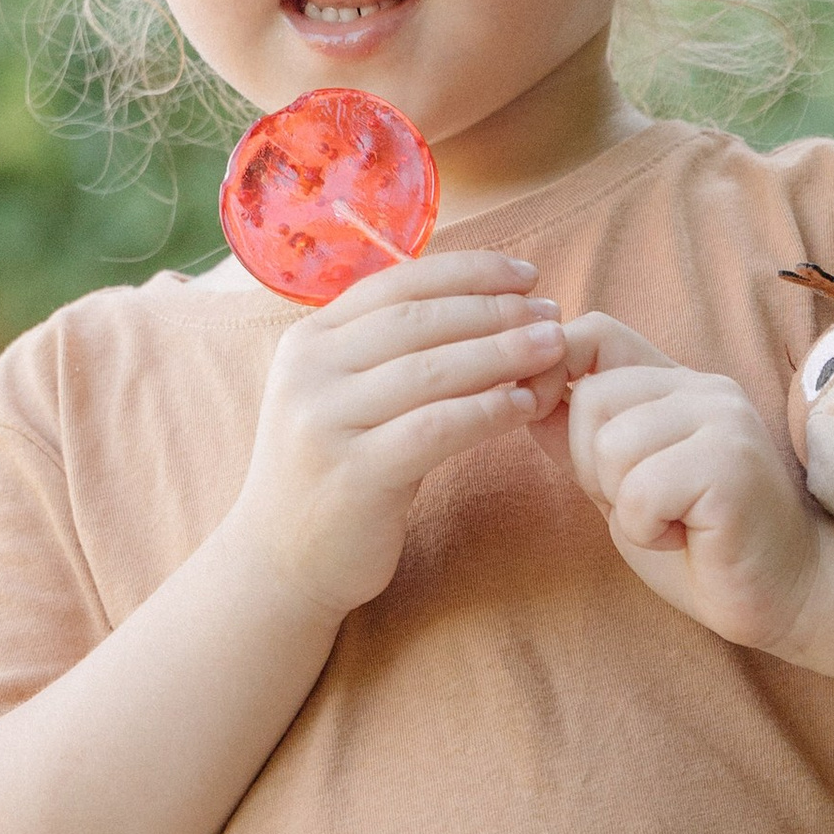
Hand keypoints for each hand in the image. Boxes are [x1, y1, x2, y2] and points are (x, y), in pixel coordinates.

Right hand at [226, 251, 566, 619]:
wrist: (280, 560)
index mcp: (309, 340)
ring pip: (431, 370)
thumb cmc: (334, 472)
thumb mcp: (343, 397)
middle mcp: (310, 372)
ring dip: (502, 353)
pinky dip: (485, 412)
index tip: (526, 275)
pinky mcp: (354, 475)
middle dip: (495, 310)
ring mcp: (326, 422)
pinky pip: (435, 429)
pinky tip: (523, 405)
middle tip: (551, 314)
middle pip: (419, 321)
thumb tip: (481, 304)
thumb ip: (389, 353)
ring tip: (553, 349)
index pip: (398, 284)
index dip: (469, 272)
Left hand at [546, 314, 823, 651]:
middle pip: (590, 399)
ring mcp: (723, 420)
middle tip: (643, 505)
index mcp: (676, 384)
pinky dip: (646, 529)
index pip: (595, 333)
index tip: (542, 417)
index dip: (551, 368)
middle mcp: (704, 388)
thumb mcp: (624, 484)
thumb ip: (581, 439)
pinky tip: (685, 538)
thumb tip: (520, 394)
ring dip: (624, 506)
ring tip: (671, 522)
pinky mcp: (731, 464)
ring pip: (611, 447)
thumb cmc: (704, 544)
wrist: (786, 594)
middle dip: (591, 468)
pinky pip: (641, 491)